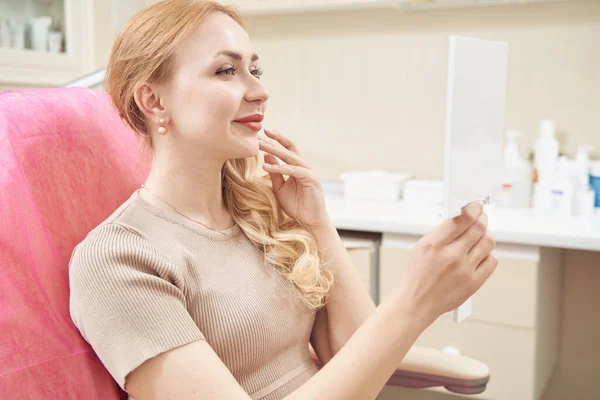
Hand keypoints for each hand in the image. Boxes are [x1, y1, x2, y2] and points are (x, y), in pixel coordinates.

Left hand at [259, 129, 330, 230]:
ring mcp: (309, 171)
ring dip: (274, 150)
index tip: (261, 134)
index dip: (275, 140)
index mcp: (297, 167)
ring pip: (290, 156)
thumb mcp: (279, 188)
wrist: (310, 221)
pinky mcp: (311, 179)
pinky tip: (266, 166)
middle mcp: (304, 166)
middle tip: (258, 135)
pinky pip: (293, 170)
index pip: (287, 148)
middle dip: (273, 141)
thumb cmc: (296, 206)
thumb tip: (266, 156)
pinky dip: (280, 167)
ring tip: (260, 146)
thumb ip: (274, 172)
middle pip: (288, 148)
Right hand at [393, 202, 497, 327]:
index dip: (473, 208)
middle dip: (482, 219)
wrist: (417, 302)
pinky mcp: (474, 283)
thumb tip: (463, 218)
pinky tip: (481, 254)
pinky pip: (492, 260)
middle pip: (478, 228)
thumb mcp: (422, 247)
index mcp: (434, 244)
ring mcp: (464, 270)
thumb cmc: (418, 274)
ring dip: (487, 235)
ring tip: (482, 235)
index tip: (476, 205)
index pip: (461, 219)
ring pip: (488, 242)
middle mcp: (451, 256)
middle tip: (482, 217)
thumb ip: (442, 232)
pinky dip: (489, 254)